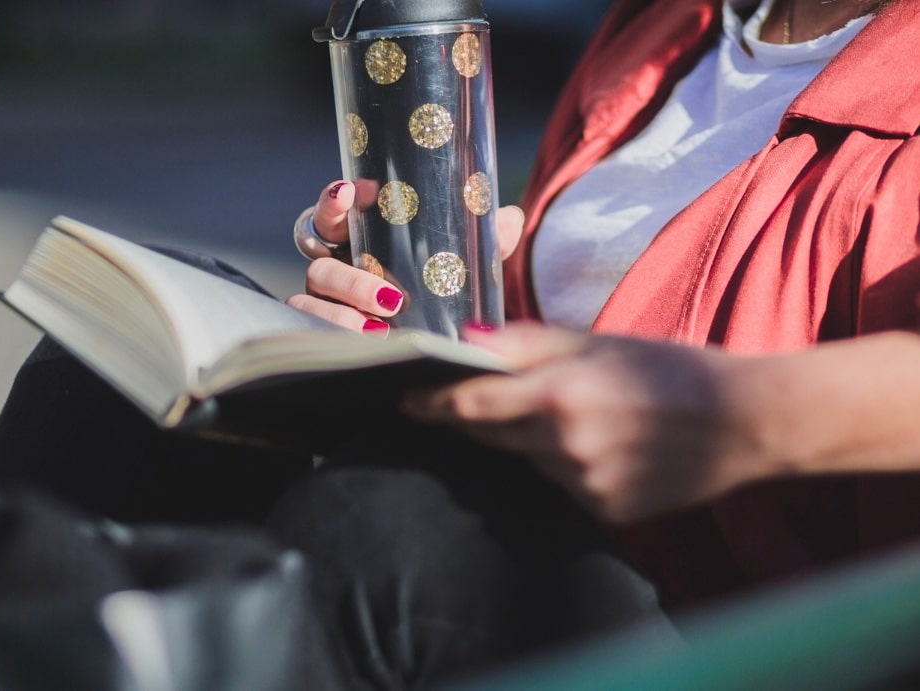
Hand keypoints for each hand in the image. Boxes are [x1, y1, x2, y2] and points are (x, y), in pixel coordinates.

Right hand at [286, 180, 524, 333]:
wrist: (438, 339)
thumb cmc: (439, 290)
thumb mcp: (462, 264)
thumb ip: (483, 241)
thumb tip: (508, 218)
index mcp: (357, 239)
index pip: (332, 213)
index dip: (334, 201)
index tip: (354, 194)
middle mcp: (332, 268)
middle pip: (319, 262)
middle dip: (350, 278)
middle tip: (391, 297)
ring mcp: (323, 303)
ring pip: (309, 299)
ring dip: (342, 313)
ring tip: (381, 329)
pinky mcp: (322, 332)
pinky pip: (311, 331)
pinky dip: (335, 334)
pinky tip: (368, 344)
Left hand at [401, 322, 776, 522]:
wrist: (746, 420)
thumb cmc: (669, 368)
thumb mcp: (598, 340)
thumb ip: (527, 343)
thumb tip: (466, 341)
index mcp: (562, 393)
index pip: (472, 405)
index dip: (433, 404)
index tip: (406, 400)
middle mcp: (568, 444)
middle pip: (492, 435)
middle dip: (479, 417)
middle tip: (478, 399)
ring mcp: (587, 483)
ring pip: (530, 460)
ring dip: (534, 440)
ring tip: (586, 415)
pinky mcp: (606, 511)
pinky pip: (564, 485)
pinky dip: (569, 466)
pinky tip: (609, 445)